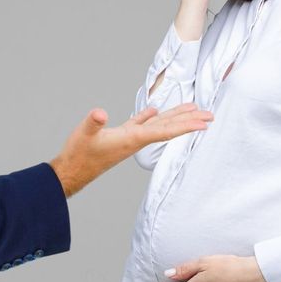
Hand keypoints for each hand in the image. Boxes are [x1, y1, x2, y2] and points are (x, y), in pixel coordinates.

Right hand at [49, 104, 211, 196]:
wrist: (70, 173)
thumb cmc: (78, 155)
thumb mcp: (84, 134)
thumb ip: (93, 123)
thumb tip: (100, 113)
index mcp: (132, 139)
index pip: (165, 131)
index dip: (185, 125)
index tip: (204, 123)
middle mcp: (136, 140)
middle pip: (168, 128)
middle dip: (189, 120)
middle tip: (210, 114)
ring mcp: (129, 139)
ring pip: (157, 124)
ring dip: (174, 116)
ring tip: (191, 108)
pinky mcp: (120, 137)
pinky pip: (140, 124)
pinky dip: (148, 116)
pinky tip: (153, 110)